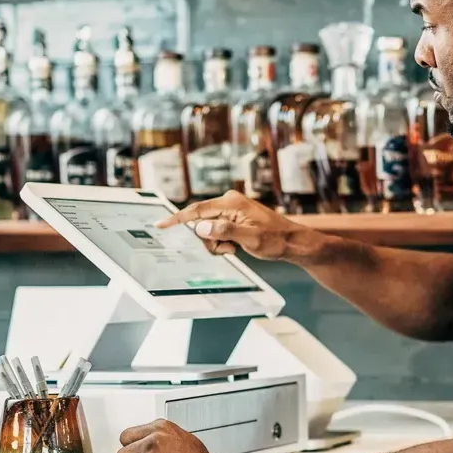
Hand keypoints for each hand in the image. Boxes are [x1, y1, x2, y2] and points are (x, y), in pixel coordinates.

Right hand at [155, 190, 316, 260]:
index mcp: (231, 203)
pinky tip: (235, 246)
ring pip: (208, 230)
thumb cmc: (275, 240)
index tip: (160, 224)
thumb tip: (201, 227)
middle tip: (226, 249)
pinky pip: (217, 231)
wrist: (292, 242)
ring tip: (234, 248)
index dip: (177, 219)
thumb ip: (225, 231)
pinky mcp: (233, 218)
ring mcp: (231, 210)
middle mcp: (229, 203)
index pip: (197, 210)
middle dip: (208, 239)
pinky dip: (222, 242)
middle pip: (201, 222)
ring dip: (216, 243)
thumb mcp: (250, 239)